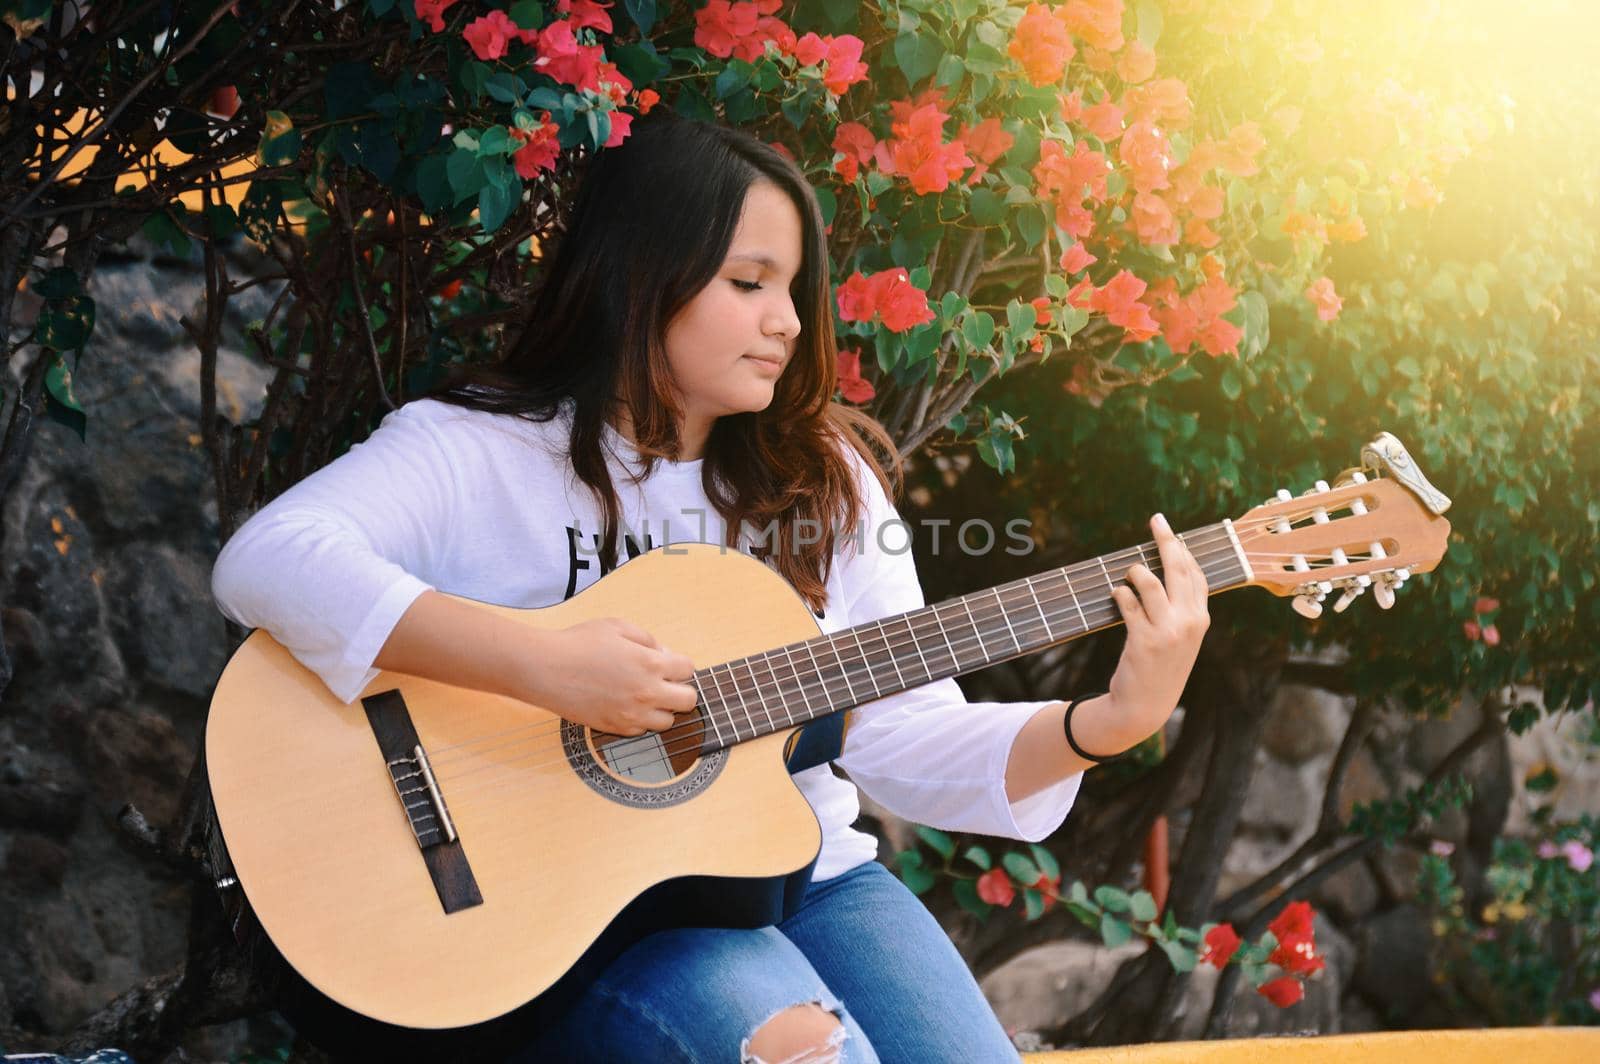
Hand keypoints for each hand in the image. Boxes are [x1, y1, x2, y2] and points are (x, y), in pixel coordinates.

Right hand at [522, 618, 697, 734]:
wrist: (545, 670)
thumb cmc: (578, 643)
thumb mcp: (618, 626)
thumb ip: (648, 640)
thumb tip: (664, 654)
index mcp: (650, 663)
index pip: (688, 669)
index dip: (680, 664)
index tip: (668, 663)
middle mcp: (647, 693)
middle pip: (688, 701)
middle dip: (681, 689)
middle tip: (664, 682)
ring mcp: (631, 715)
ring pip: (668, 722)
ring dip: (662, 708)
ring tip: (643, 695)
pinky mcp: (615, 728)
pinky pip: (641, 731)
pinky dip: (640, 720)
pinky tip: (625, 705)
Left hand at [1105, 513, 1210, 746]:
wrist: (1145, 707)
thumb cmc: (1160, 668)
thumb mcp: (1180, 639)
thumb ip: (1179, 610)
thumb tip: (1164, 572)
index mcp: (1201, 620)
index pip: (1197, 576)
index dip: (1185, 550)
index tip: (1173, 532)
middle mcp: (1189, 622)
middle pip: (1178, 569)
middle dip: (1166, 540)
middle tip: (1156, 520)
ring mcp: (1168, 631)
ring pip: (1150, 581)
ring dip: (1135, 571)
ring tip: (1129, 572)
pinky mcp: (1144, 640)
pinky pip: (1128, 602)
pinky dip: (1120, 593)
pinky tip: (1117, 594)